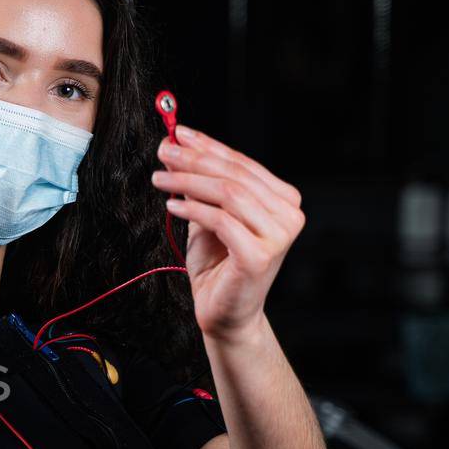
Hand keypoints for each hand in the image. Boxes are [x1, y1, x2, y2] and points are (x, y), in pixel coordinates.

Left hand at [151, 123, 304, 342]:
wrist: (226, 314)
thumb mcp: (209, 217)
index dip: (208, 146)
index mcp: (283, 200)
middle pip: (235, 175)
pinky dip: (192, 209)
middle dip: (195, 159)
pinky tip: (172, 205)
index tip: (177, 134)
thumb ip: (202, 186)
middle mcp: (289, 215)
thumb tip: (176, 147)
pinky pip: (220, 221)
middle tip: (164, 151)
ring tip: (160, 179)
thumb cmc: (218, 266)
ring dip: (188, 182)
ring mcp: (278, 236)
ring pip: (228, 194)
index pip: (243, 164)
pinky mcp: (259, 256)